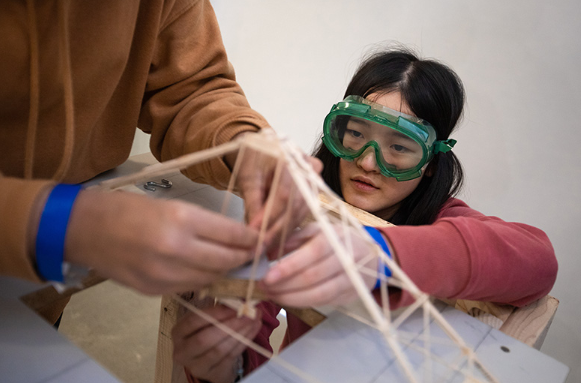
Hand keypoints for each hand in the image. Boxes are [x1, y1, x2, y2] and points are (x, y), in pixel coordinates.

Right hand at [64, 189, 258, 293]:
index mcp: (182, 219)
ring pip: (211, 278)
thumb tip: (233, 238)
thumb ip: (203, 224)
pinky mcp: (154, 291)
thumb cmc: (126, 208)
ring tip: (232, 262)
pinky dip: (202, 280)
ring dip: (225, 271)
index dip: (251, 239)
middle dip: (244, 258)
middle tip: (253, 254)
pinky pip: (189, 287)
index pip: (232, 234)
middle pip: (227, 260)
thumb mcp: (170, 204)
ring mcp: (164, 275)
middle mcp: (176, 249)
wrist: (83, 228)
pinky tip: (205, 271)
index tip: (260, 238)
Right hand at [172, 305, 261, 382]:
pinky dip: (244, 341)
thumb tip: (239, 297)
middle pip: (205, 338)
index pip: (193, 321)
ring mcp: (196, 366)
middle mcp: (182, 351)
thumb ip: (217, 309)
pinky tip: (254, 329)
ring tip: (255, 319)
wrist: (207, 360)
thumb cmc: (206, 332)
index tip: (235, 305)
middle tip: (249, 313)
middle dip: (230, 324)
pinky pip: (230, 357)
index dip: (215, 313)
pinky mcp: (212, 373)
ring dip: (241, 333)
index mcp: (178, 332)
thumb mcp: (205, 320)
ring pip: (220, 349)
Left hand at [226, 131, 322, 250]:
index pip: (283, 195)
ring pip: (300, 213)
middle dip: (276, 230)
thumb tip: (253, 230)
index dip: (269, 217)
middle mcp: (308, 169)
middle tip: (260, 246)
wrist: (264, 147)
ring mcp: (314, 180)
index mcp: (291, 157)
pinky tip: (276, 239)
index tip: (254, 233)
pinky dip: (288, 227)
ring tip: (266, 246)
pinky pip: (302, 213)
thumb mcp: (248, 176)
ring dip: (283, 232)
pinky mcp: (314, 192)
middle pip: (294, 206)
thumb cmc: (254, 156)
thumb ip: (252, 202)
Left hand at [260, 223, 376, 306]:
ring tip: (272, 295)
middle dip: (285, 285)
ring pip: (319, 294)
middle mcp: (347, 259)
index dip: (289, 266)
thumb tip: (269, 252)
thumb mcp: (318, 230)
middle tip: (263, 287)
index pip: (313, 253)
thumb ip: (294, 238)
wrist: (372, 255)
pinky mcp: (351, 295)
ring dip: (291, 298)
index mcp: (336, 237)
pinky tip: (287, 299)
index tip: (267, 276)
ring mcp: (351, 279)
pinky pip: (324, 302)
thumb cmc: (337, 239)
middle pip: (313, 276)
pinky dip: (302, 302)